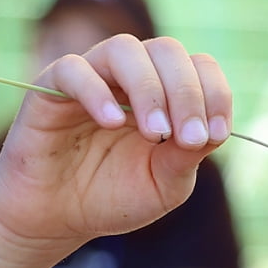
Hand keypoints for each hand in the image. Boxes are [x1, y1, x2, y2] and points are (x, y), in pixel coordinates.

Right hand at [0, 35, 231, 267]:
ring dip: (149, 89)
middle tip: (189, 138)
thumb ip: (187, 157)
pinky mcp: (50, 88)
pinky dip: (96, 91)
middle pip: (167, 51)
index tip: (217, 135)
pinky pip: (72, 69)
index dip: (214, 94)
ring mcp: (92, 77)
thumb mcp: (164, 185)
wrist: (56, 218)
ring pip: (124, 49)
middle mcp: (130, 78)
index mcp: (165, 95)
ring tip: (156, 133)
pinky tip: (112, 122)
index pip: (198, 67)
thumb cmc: (114, 197)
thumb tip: (211, 131)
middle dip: (187, 93)